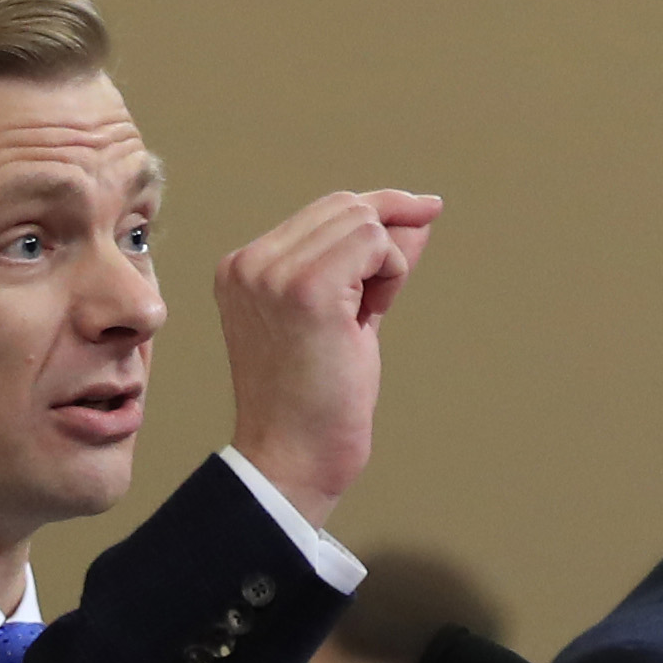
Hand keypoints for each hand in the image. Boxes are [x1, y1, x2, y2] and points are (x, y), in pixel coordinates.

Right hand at [218, 190, 441, 526]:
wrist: (291, 456)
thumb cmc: (314, 399)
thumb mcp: (342, 314)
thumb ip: (370, 262)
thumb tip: (420, 211)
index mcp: (240, 269)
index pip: (321, 212)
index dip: (377, 220)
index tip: (422, 215)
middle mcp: (248, 264)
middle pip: (344, 206)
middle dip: (386, 240)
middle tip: (382, 299)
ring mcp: (273, 274)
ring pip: (362, 220)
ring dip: (387, 263)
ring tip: (366, 316)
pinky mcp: (307, 288)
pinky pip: (374, 243)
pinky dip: (392, 273)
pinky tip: (371, 316)